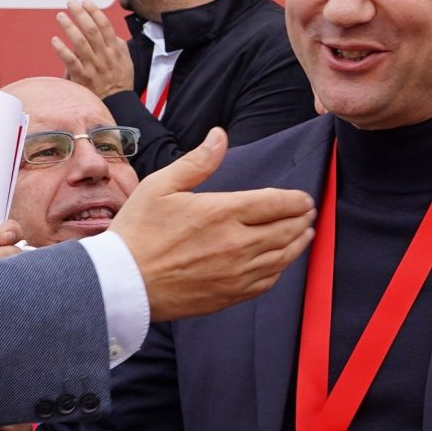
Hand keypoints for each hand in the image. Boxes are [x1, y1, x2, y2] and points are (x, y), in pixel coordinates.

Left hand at [51, 0, 134, 97]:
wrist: (117, 103)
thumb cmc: (120, 80)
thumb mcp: (126, 60)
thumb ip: (118, 44)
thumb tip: (109, 31)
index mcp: (115, 50)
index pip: (105, 26)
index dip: (95, 12)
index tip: (86, 1)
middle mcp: (104, 56)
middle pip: (92, 30)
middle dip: (80, 14)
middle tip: (71, 3)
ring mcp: (93, 66)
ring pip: (80, 43)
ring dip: (69, 27)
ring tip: (61, 16)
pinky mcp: (83, 77)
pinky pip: (71, 62)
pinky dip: (62, 50)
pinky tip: (54, 40)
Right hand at [112, 128, 315, 320]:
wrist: (123, 283)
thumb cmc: (138, 231)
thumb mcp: (161, 186)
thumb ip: (197, 161)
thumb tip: (220, 135)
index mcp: (222, 212)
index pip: (275, 203)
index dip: (295, 200)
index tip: (304, 198)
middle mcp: (236, 243)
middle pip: (286, 229)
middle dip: (302, 219)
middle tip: (308, 213)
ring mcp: (236, 273)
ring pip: (282, 257)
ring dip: (299, 243)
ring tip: (306, 234)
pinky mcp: (230, 295)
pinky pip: (266, 281)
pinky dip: (280, 269)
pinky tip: (281, 263)